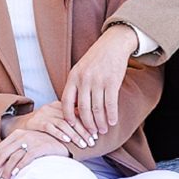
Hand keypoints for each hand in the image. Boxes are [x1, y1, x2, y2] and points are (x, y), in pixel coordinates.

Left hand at [0, 126, 69, 178]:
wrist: (64, 140)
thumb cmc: (44, 145)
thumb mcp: (28, 144)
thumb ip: (15, 151)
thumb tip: (1, 166)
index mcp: (16, 135)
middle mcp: (21, 136)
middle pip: (1, 153)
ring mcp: (31, 140)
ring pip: (12, 157)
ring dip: (5, 171)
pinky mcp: (40, 146)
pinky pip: (27, 157)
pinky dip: (19, 166)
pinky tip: (14, 174)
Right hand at [9, 101, 88, 152]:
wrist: (20, 125)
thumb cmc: (42, 124)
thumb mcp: (56, 118)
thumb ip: (70, 120)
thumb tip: (91, 126)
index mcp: (59, 105)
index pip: (77, 112)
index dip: (88, 123)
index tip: (96, 134)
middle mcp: (52, 107)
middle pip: (72, 118)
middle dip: (84, 131)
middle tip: (93, 141)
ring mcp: (44, 114)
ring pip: (63, 124)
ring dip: (75, 135)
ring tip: (83, 144)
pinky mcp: (36, 122)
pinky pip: (50, 128)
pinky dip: (59, 134)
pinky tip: (67, 140)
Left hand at [61, 25, 137, 140]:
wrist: (113, 44)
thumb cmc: (95, 59)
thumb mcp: (80, 69)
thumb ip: (76, 87)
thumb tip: (75, 109)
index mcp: (73, 77)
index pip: (66, 101)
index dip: (68, 117)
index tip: (72, 127)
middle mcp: (84, 79)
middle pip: (83, 109)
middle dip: (87, 124)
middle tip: (91, 133)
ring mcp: (98, 80)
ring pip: (97, 109)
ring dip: (101, 123)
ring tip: (103, 130)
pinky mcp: (112, 81)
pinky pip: (110, 104)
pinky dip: (111, 115)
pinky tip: (112, 122)